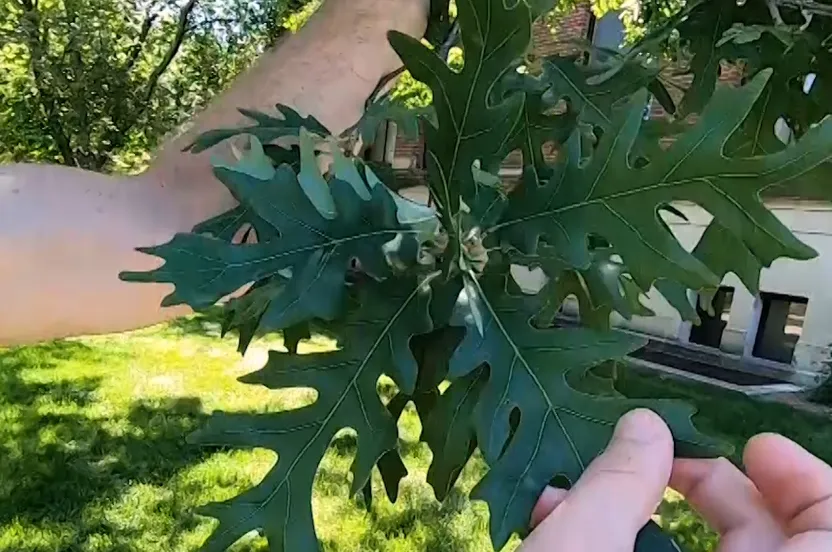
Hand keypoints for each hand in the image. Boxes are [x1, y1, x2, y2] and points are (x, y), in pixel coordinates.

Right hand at [521, 409, 831, 551]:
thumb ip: (617, 483)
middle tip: (652, 455)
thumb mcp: (581, 550)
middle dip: (702, 482)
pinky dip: (619, 546)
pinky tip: (562, 527)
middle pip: (764, 540)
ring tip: (578, 487)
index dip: (805, 479)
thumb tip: (644, 428)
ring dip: (639, 514)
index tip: (756, 445)